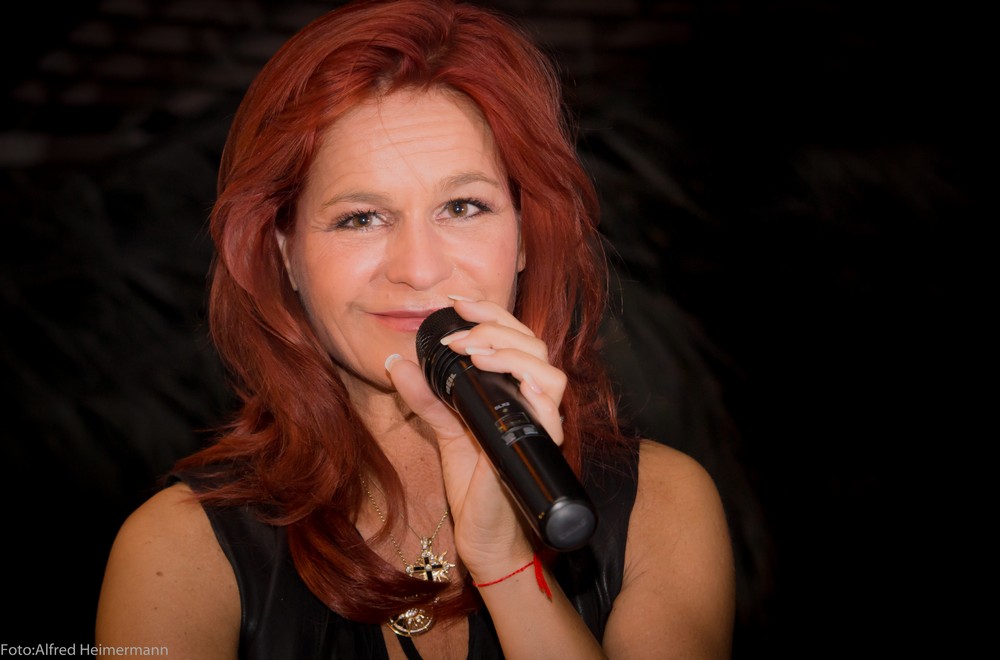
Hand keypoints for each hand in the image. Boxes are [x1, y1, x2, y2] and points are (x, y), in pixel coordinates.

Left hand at [385, 297, 567, 576]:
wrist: (484, 535)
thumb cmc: (474, 482)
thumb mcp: (444, 430)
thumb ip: (426, 396)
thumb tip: (395, 361)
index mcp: (514, 391)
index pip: (514, 338)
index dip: (490, 314)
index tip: (456, 302)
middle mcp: (533, 403)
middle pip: (533, 346)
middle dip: (496, 330)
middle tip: (456, 335)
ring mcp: (540, 426)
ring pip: (549, 373)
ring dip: (513, 356)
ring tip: (476, 353)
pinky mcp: (538, 451)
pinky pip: (551, 416)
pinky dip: (536, 394)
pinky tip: (512, 381)